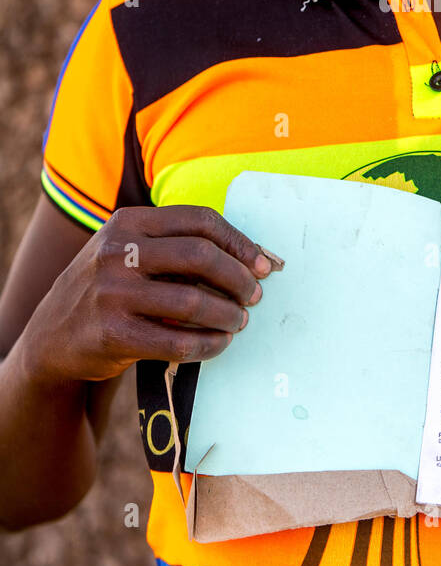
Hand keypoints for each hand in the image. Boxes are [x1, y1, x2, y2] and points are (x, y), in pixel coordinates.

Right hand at [19, 205, 280, 385]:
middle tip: (255, 296)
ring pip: (192, 300)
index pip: (200, 220)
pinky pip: (176, 341)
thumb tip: (255, 257)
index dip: (240, 242)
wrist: (51, 336)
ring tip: (239, 322)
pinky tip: (219, 344)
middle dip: (239, 277)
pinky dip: (207, 345)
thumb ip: (177, 246)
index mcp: (129, 222)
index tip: (264, 264)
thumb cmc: (110, 289)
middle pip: (200, 255)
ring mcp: (112, 293)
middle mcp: (117, 251)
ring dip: (227, 315)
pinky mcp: (113, 334)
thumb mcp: (129, 251)